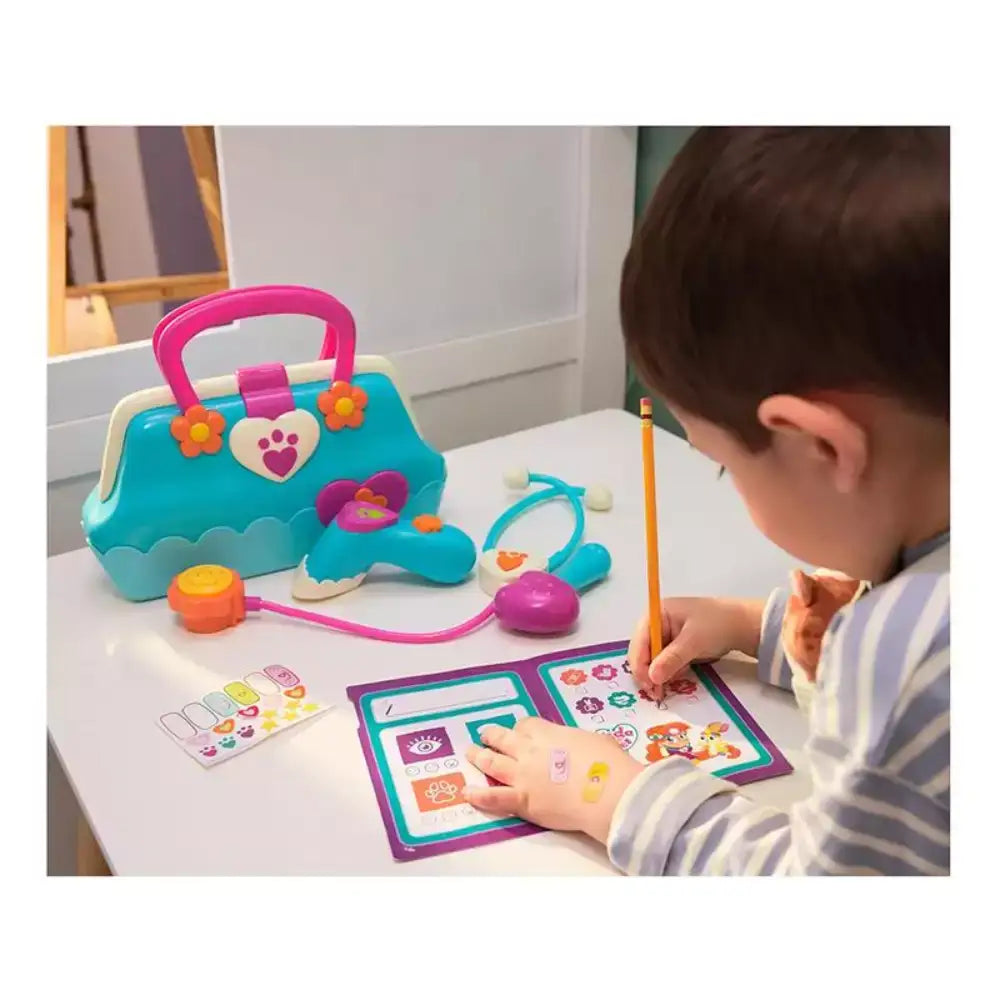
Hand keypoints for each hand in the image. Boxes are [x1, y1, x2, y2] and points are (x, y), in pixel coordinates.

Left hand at [463, 719, 641, 844]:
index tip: (519, 732)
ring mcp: (523, 775)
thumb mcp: (596, 740)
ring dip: (480, 757)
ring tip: (471, 753)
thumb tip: (583, 748)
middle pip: (504, 739)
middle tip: (485, 735)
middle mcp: (530, 751)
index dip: (520, 729)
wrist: (606, 791)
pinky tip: (467, 792)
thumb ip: (580, 742)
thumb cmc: (609, 764)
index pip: (526, 725)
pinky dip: (479, 795)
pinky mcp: (522, 800)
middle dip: (493, 736)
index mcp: (550, 734)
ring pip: (493, 763)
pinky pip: (494, 797)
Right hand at [628, 597, 765, 694]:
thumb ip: (671, 659)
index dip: (640, 663)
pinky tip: (683, 672)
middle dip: (649, 671)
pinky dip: (671, 671)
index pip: (639, 641)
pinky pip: (665, 663)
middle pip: (642, 652)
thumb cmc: (718, 624)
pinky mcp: (675, 647)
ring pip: (653, 660)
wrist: (745, 624)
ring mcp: (666, 635)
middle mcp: (657, 624)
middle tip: (658, 692)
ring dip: (661, 673)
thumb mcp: (694, 641)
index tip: (648, 684)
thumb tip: (652, 678)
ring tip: (677, 678)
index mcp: (657, 613)